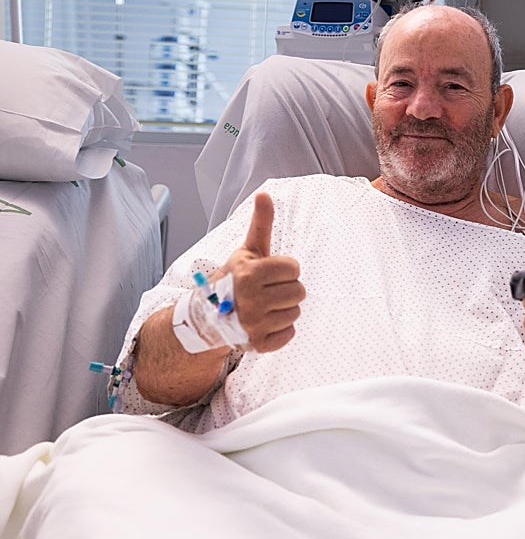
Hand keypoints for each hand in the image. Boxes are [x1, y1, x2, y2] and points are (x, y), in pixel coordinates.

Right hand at [217, 193, 304, 352]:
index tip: (269, 272)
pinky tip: (265, 322)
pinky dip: (281, 329)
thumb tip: (264, 194)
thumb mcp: (248, 250)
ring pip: (296, 312)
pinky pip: (289, 334)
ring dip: (284, 308)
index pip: (295, 268)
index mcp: (250, 275)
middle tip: (267, 290)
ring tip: (264, 306)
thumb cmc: (235, 278)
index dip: (285, 269)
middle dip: (286, 288)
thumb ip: (261, 223)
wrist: (210, 315)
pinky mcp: (258, 345)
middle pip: (299, 291)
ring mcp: (254, 325)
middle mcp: (251, 301)